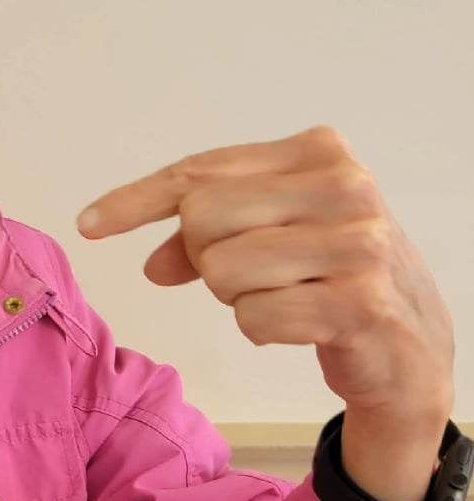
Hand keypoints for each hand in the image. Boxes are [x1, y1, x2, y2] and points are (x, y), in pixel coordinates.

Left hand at [77, 126, 454, 422]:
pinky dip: (263, 330)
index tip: (89, 224)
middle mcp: (345, 186)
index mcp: (320, 152)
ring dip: (239, 298)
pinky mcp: (359, 304)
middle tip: (256, 275)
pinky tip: (304, 324)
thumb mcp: (273, 237)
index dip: (137, 200)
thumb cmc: (331, 279)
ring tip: (287, 297)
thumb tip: (155, 262)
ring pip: (222, 271)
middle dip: (209, 260)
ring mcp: (358, 244)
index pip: (201, 173)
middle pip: (202, 219)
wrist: (410, 348)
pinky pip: (254, 318)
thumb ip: (209, 234)